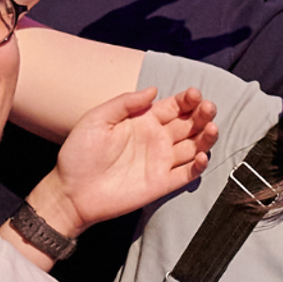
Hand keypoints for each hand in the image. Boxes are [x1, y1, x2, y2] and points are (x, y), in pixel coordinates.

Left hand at [39, 87, 219, 231]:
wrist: (71, 191)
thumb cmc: (79, 153)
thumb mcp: (97, 119)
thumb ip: (125, 103)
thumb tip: (153, 90)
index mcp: (143, 121)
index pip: (173, 106)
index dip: (187, 99)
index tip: (194, 94)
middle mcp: (157, 140)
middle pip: (189, 124)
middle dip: (202, 114)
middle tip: (209, 108)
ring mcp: (161, 162)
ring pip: (194, 147)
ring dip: (206, 137)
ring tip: (211, 128)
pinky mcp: (161, 184)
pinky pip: (187, 174)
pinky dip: (198, 166)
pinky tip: (201, 156)